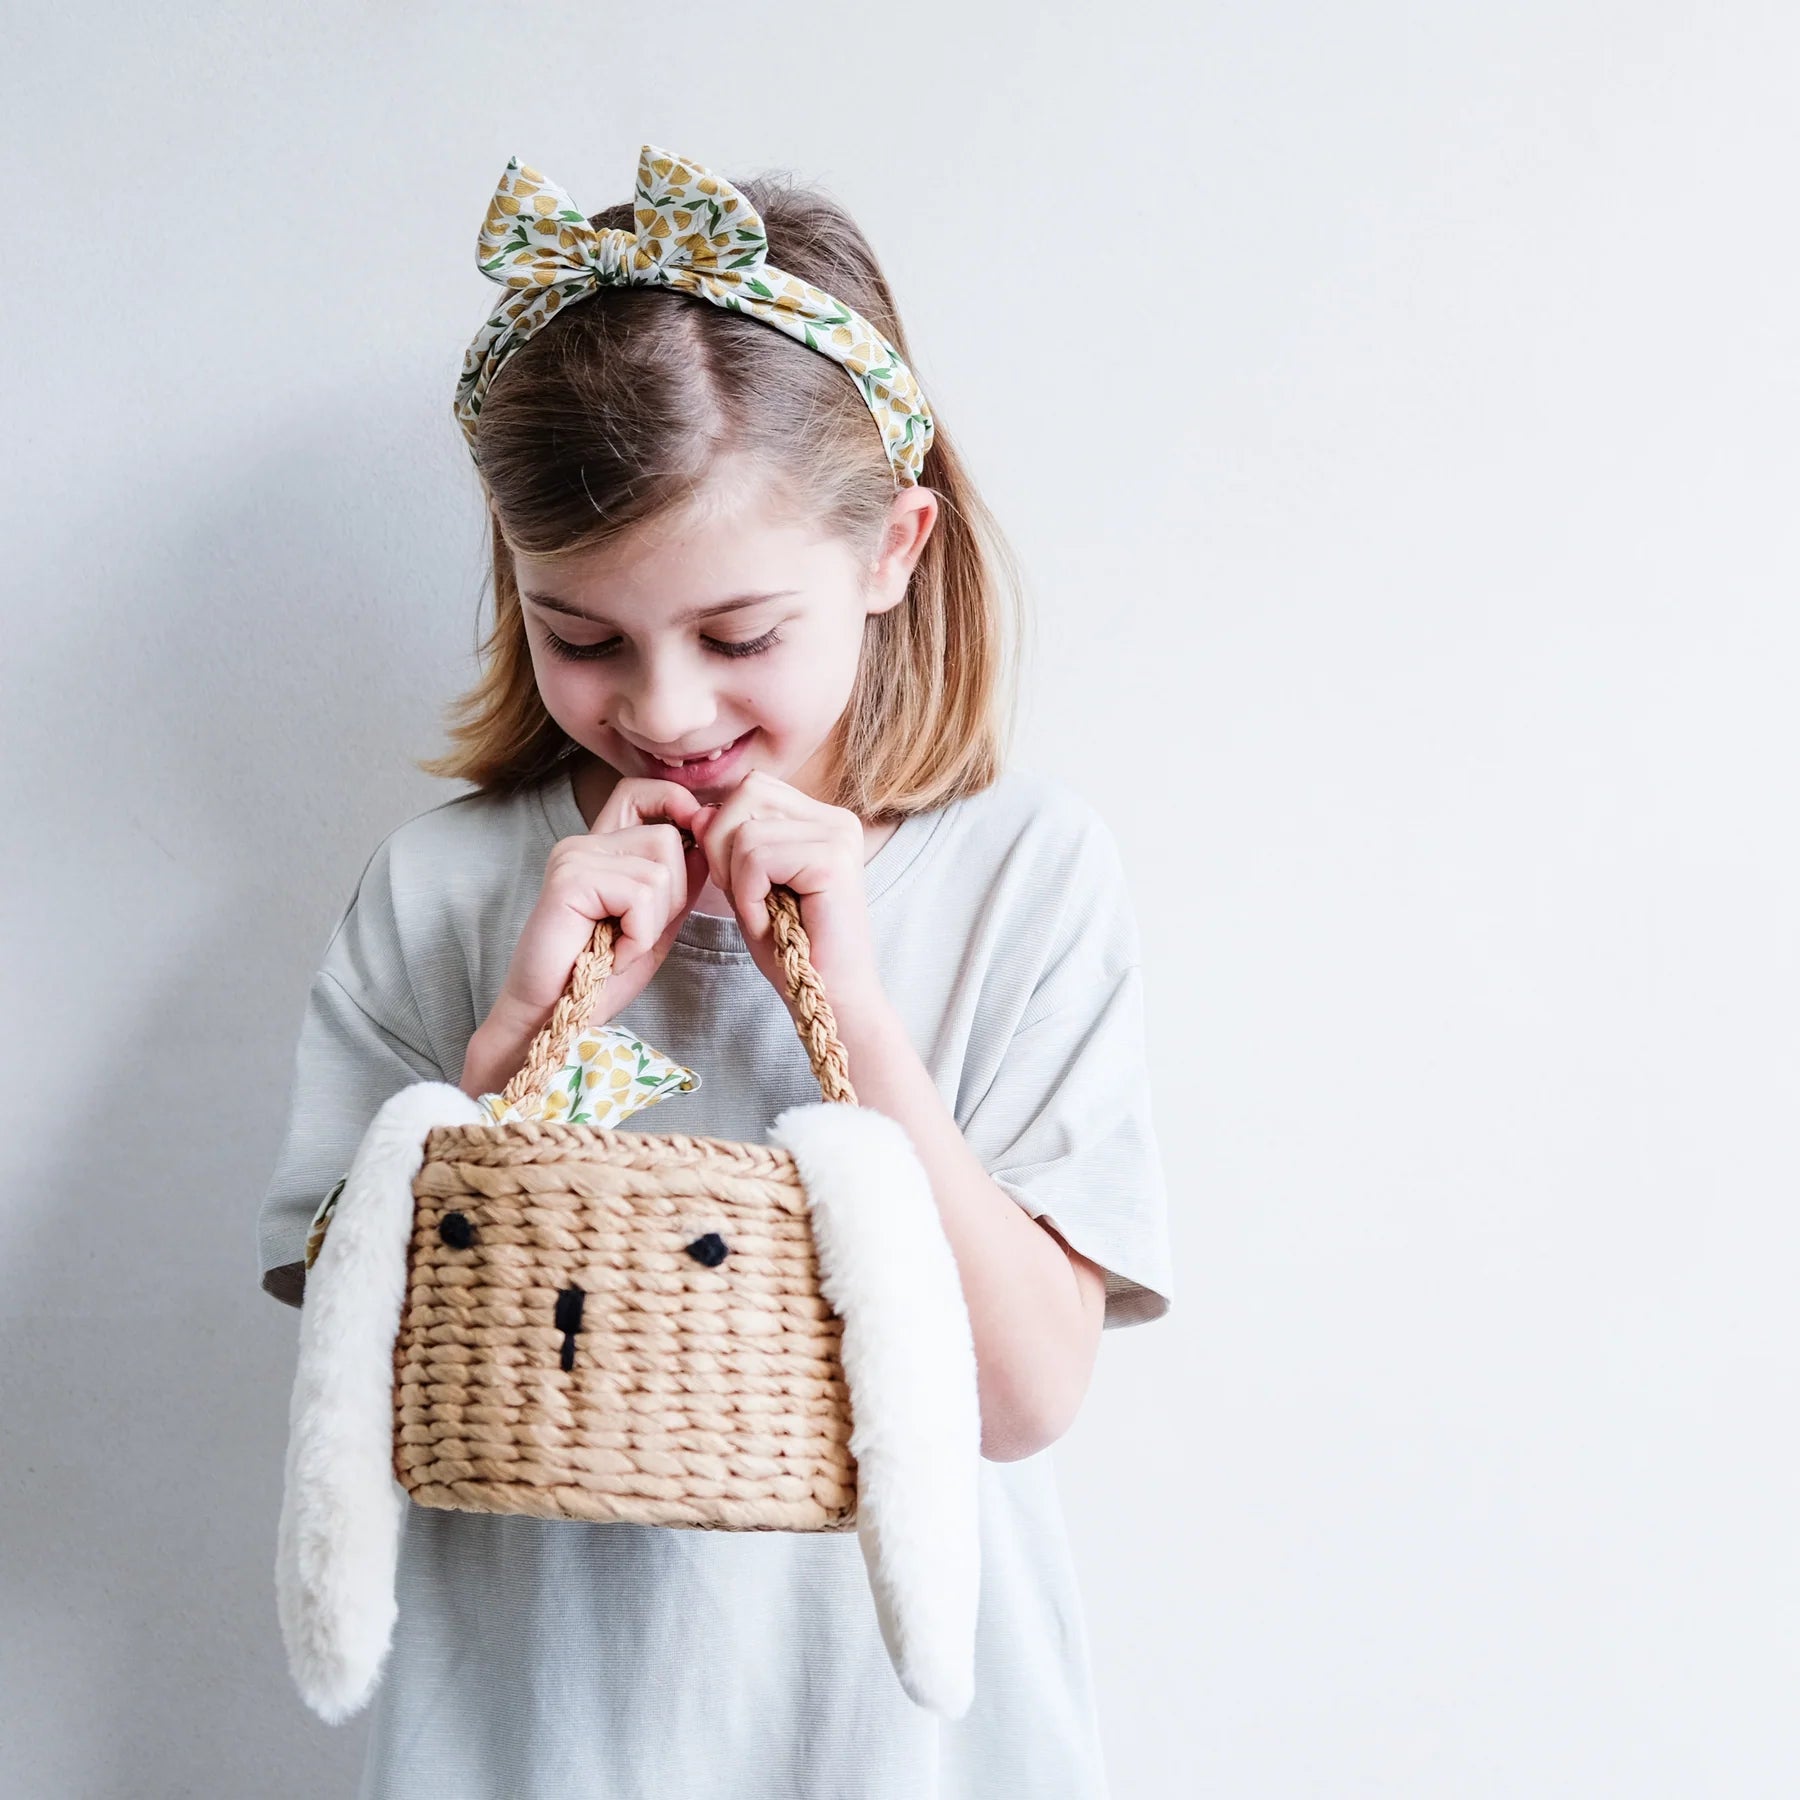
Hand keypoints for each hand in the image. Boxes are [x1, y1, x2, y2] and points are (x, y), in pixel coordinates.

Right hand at [473, 778, 712, 1083]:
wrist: (553, 1017)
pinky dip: (637, 936)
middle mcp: (585, 844)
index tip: (693, 837)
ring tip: (619, 947)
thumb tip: (708, 833)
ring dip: (652, 924)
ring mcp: (574, 858)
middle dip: (673, 896)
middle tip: (635, 935)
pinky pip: (638, 894)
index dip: (676, 803)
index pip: (641, 792)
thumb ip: (680, 882)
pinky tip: (611, 955)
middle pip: (668, 839)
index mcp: (603, 848)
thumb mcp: (655, 924)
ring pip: (659, 870)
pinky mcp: (569, 881)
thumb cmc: (599, 976)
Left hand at [693, 769, 887, 1029]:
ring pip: (744, 830)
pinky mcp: (832, 860)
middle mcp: (837, 819)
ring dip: (738, 882)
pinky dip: (748, 897)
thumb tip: (699, 810)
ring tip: (766, 914)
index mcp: (821, 819)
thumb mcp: (746, 886)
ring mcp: (839, 836)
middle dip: (724, 850)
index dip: (726, 834)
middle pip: (745, 795)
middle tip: (750, 900)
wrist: (830, 1000)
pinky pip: (755, 857)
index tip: (744, 885)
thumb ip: (725, 845)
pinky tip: (772, 922)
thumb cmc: (792, 951)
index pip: (750, 789)